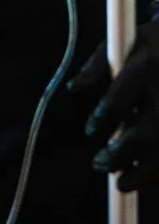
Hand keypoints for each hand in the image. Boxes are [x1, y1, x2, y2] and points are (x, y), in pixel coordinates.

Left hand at [70, 17, 158, 189]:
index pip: (121, 97)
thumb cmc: (155, 42)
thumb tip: (74, 88)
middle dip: (122, 153)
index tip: (91, 130)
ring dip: (145, 171)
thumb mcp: (128, 39)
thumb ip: (99, 63)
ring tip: (123, 184)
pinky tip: (147, 175)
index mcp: (147, 64)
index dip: (104, 117)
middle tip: (101, 165)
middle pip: (147, 132)